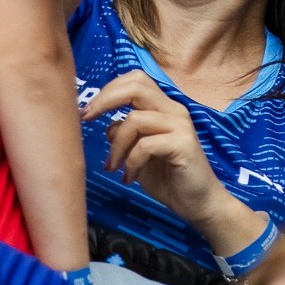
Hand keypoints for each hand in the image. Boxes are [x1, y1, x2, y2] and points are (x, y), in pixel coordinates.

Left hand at [83, 70, 268, 257]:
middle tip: (86, 118)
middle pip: (136, 86)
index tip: (87, 110)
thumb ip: (126, 136)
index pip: (136, 80)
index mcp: (164, 108)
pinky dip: (131, 162)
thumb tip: (108, 127)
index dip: (108, 90)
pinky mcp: (183, 144)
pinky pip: (145, 145)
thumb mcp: (139, 154)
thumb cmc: (169, 178)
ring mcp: (180, 125)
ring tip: (114, 167)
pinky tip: (130, 178)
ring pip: (134, 119)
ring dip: (116, 145)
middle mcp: (173, 110)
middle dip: (104, 100)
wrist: (198, 203)